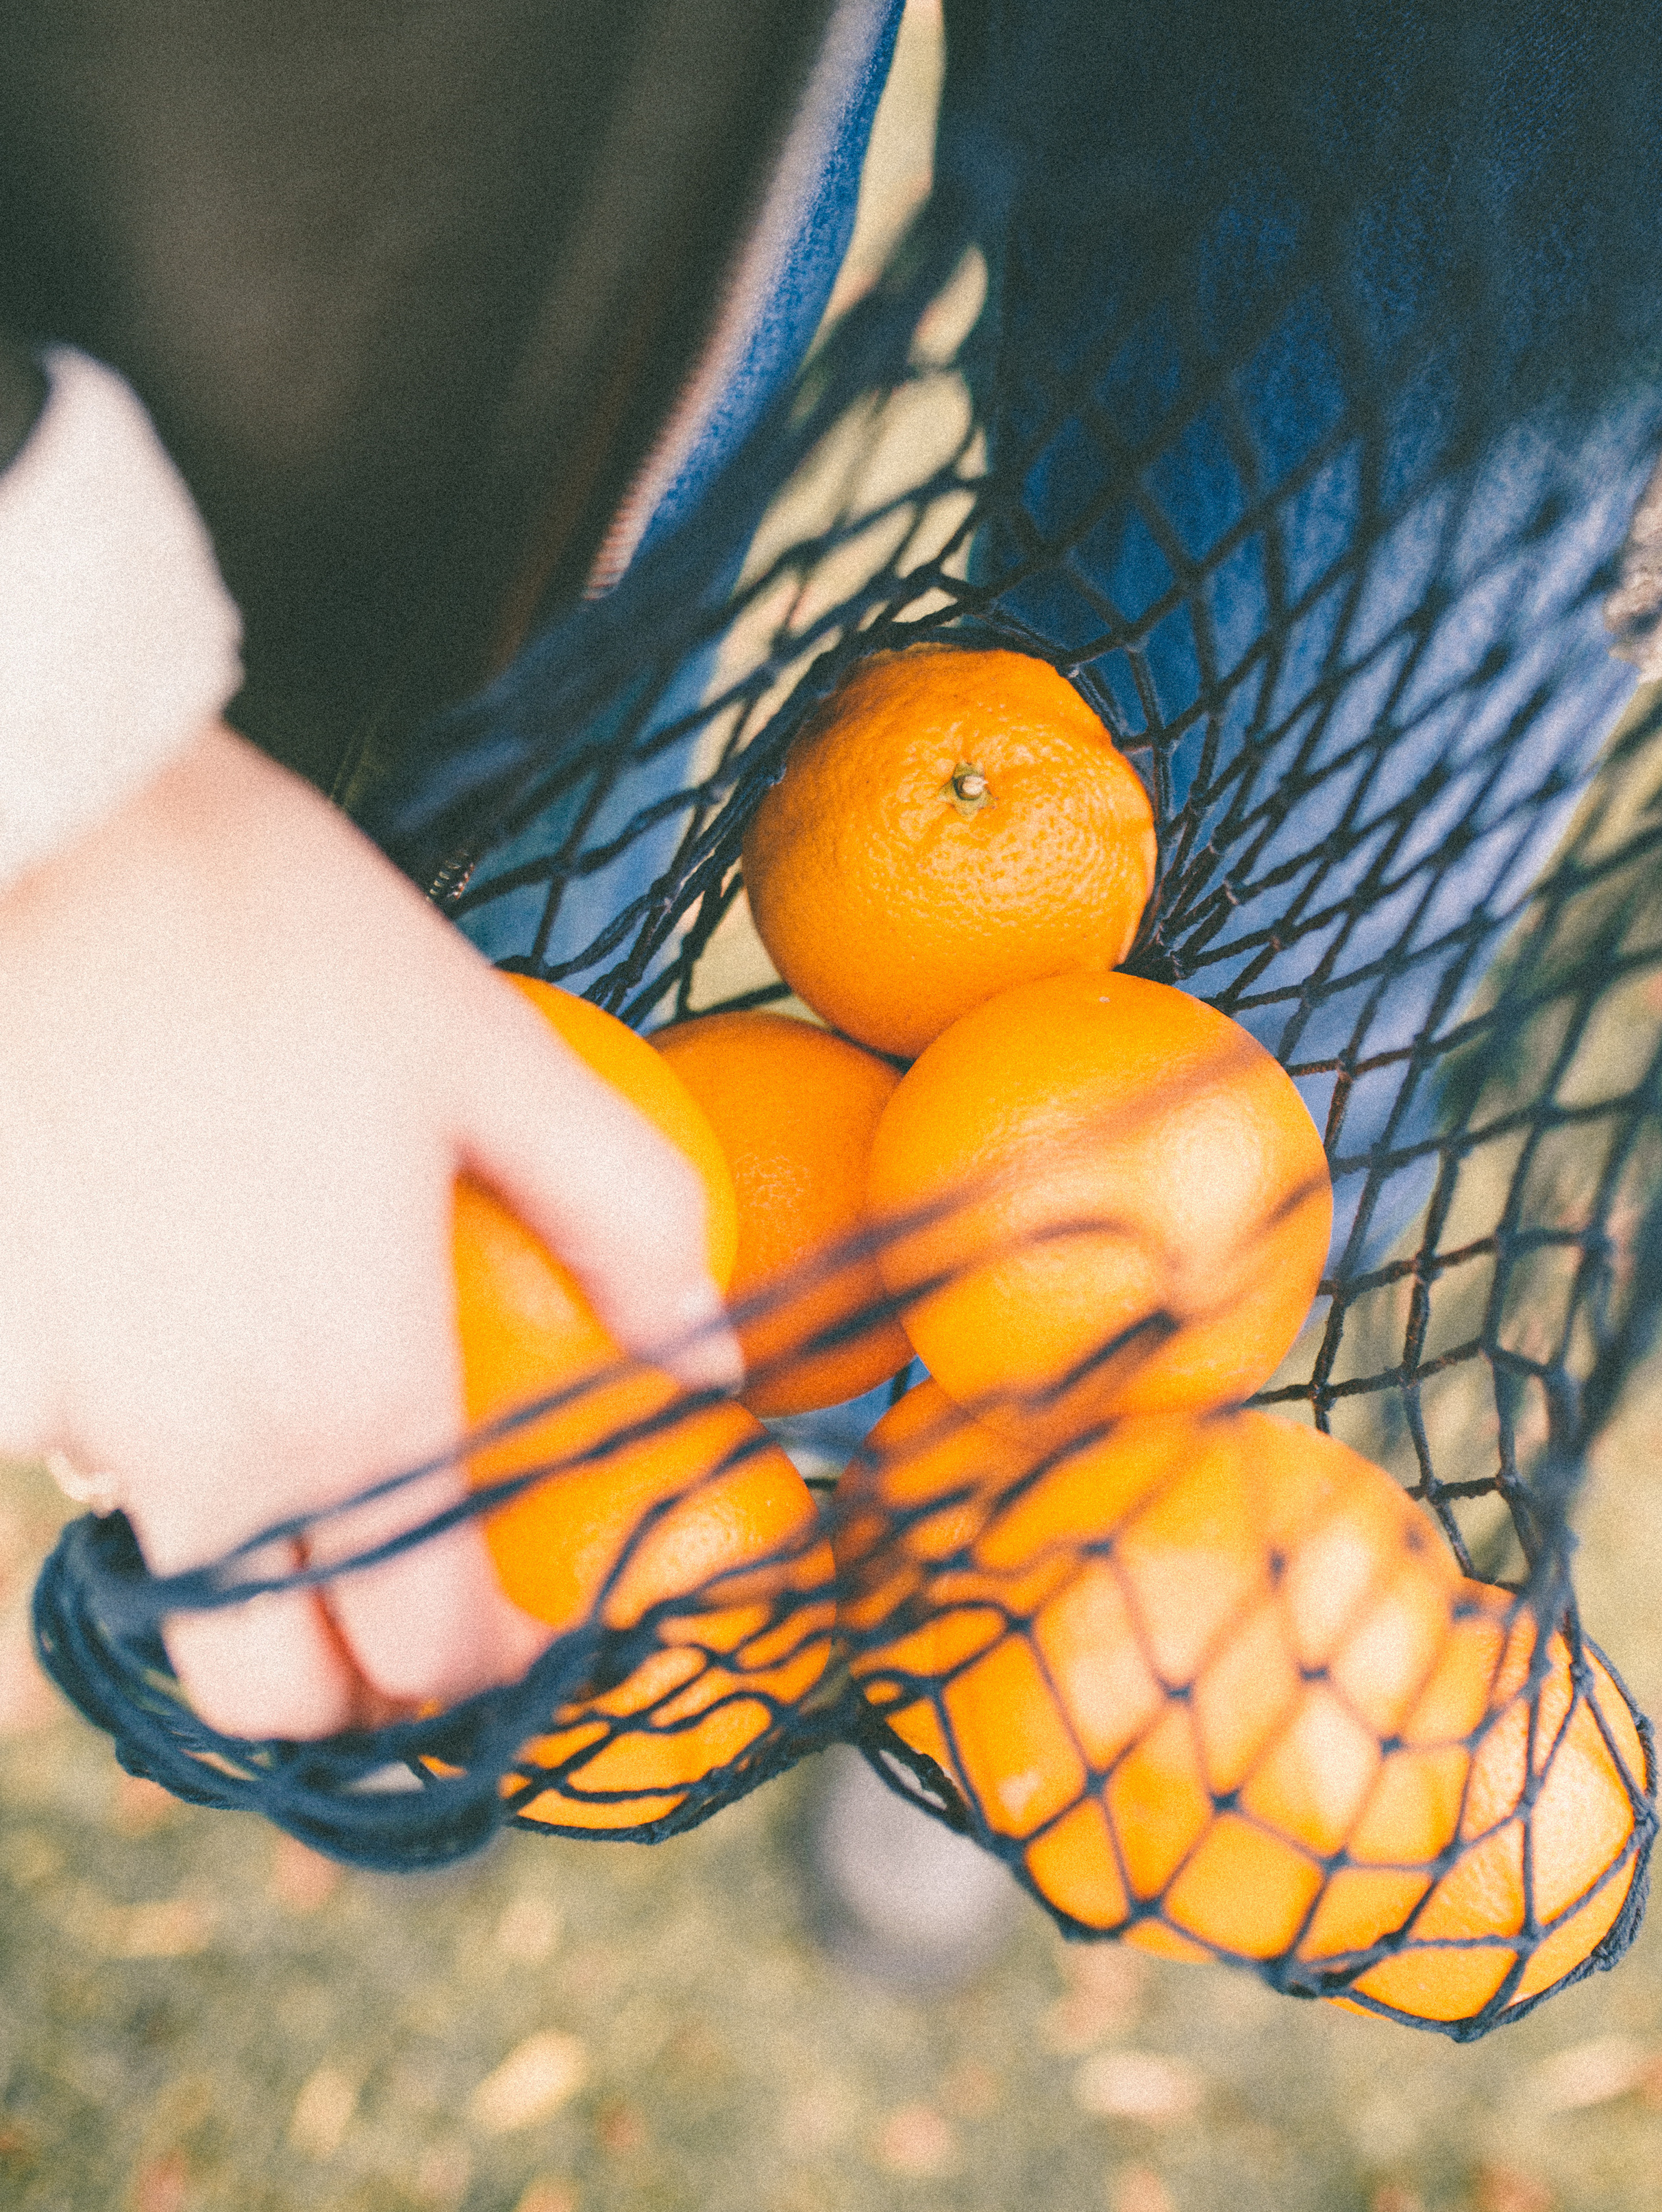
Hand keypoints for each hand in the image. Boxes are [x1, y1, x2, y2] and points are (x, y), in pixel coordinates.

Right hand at [0, 722, 735, 1739]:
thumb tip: (718, 1366)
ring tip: (295, 1405)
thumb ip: (628, 1220)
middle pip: (269, 1695)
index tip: (524, 1622)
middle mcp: (195, 1453)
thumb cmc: (283, 936)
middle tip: (405, 1592)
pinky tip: (172, 1292)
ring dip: (241, 1543)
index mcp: (347, 1403)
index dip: (492, 1671)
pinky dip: (133, 1421)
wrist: (41, 841)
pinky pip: (71, 1444)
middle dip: (350, 1682)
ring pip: (167, 1571)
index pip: (425, 1654)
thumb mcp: (496, 1053)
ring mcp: (62, 1416)